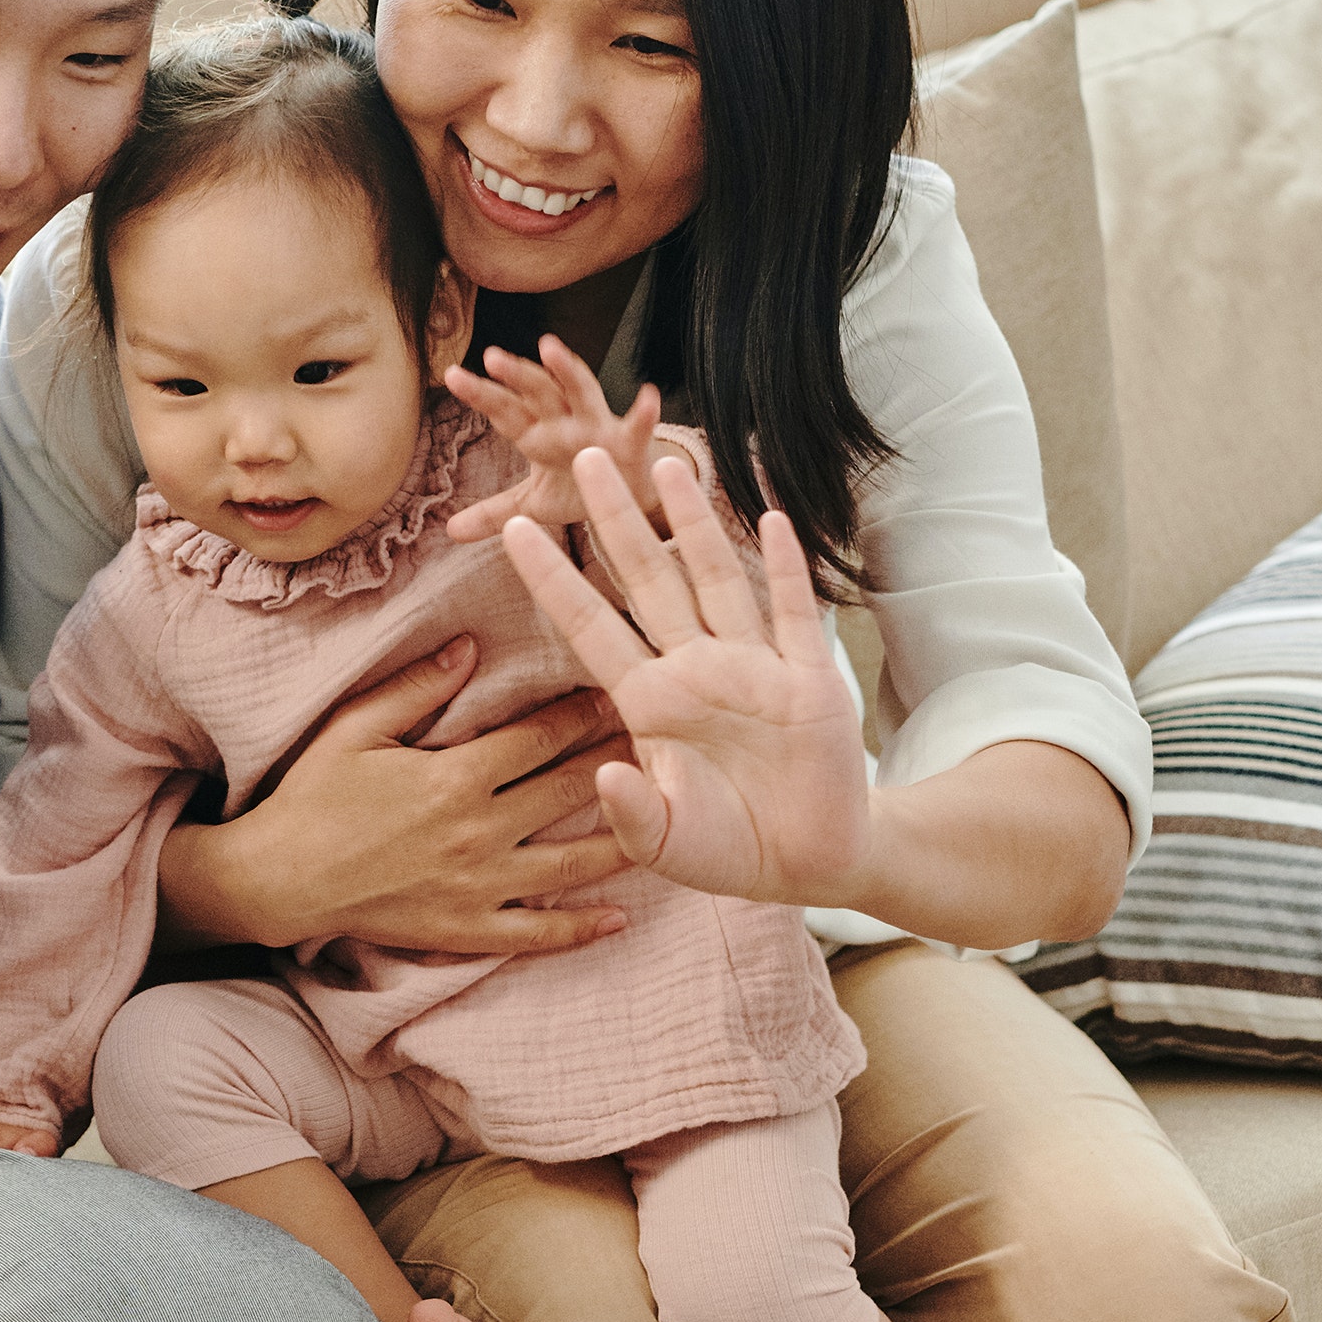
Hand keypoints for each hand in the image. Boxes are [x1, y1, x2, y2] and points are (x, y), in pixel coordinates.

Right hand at [163, 635, 631, 959]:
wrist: (278, 880)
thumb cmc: (312, 796)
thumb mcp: (354, 727)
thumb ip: (416, 686)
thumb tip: (471, 647)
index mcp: (453, 777)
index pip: (539, 738)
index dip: (584, 713)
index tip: (621, 690)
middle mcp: (477, 832)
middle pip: (569, 791)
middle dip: (621, 761)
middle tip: (669, 741)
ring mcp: (477, 886)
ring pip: (571, 863)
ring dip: (625, 839)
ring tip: (668, 816)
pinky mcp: (467, 930)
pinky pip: (536, 933)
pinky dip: (581, 928)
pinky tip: (622, 916)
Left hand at [443, 341, 670, 545]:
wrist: (631, 501)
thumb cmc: (580, 489)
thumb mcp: (534, 504)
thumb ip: (494, 512)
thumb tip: (449, 530)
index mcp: (538, 434)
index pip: (505, 410)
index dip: (481, 393)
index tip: (451, 375)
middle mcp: (565, 423)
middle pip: (537, 393)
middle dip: (517, 375)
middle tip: (492, 357)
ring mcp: (598, 429)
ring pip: (581, 394)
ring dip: (567, 371)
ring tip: (550, 348)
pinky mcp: (632, 445)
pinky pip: (638, 427)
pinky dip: (644, 413)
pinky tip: (648, 396)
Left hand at [496, 450, 873, 906]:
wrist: (807, 864)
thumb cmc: (727, 849)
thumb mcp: (666, 843)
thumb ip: (633, 814)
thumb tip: (606, 772)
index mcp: (649, 704)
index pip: (590, 627)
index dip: (553, 579)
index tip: (513, 529)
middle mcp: (695, 671)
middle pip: (647, 579)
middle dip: (615, 520)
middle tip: (584, 456)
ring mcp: (752, 668)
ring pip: (715, 578)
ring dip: (694, 523)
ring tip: (666, 466)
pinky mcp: (807, 678)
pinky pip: (793, 612)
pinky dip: (785, 568)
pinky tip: (770, 519)